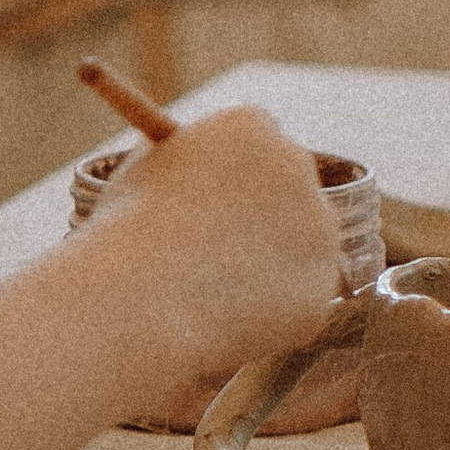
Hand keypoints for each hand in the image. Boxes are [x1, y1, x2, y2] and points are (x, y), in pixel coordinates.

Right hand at [81, 109, 351, 425]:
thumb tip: (196, 176)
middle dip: (267, 219)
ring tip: (208, 295)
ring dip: (269, 270)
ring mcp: (317, 227)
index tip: (222, 202)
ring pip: (300, 250)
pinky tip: (226, 323)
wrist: (141, 297)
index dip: (237, 176)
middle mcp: (296, 165)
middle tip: (229, 253)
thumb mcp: (145, 172)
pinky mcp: (323, 285)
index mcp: (249, 126)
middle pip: (292, 190)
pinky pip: (298, 302)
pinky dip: (270, 317)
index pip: (259, 143)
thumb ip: (186, 164)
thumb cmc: (126, 232)